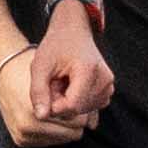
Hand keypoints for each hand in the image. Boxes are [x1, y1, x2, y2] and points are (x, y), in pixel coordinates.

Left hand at [0, 0, 115, 143]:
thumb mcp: (40, 65)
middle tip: (54, 82)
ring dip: (68, 103)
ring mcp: (109, 86)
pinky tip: (71, 87)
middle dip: (61, 102)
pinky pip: (89, 108)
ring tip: (63, 83)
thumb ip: (38, 91)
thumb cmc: (56, 45)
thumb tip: (41, 117)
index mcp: (89, 71)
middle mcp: (104, 80)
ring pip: (83, 111)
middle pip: (77, 110)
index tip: (47, 89)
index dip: (54, 105)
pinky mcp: (108, 90)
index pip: (72, 106)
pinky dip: (77, 102)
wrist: (74, 31)